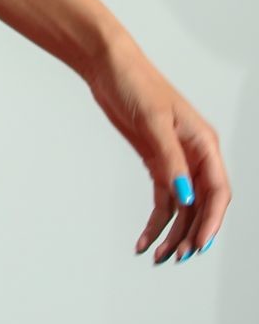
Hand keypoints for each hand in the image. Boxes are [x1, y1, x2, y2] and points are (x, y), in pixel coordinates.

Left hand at [83, 33, 230, 262]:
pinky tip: (146, 237)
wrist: (107, 66)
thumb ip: (170, 161)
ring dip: (174, 232)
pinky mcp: (155, 162)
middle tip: (178, 257)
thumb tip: (186, 196)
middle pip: (202, 204)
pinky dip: (157, 220)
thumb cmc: (135, 82)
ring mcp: (175, 160)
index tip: (200, 244)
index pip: (218, 191)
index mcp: (204, 143)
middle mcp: (195, 155)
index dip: (212, 220)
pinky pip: (163, 199)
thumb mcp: (154, 121)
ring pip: (183, 206)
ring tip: (160, 256)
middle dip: (192, 233)